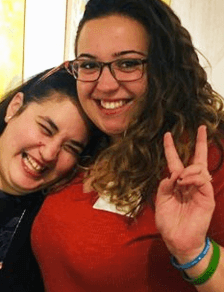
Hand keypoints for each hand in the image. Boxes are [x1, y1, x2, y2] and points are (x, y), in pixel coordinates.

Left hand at [155, 125, 214, 262]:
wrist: (177, 239)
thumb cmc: (168, 221)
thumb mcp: (161, 200)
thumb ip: (165, 185)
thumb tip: (173, 173)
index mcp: (177, 183)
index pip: (175, 162)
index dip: (171, 148)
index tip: (168, 135)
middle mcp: (189, 183)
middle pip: (197, 159)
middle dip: (199, 143)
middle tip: (201, 127)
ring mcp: (200, 190)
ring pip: (199, 169)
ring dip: (189, 169)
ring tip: (180, 179)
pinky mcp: (207, 197)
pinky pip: (203, 181)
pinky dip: (193, 178)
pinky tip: (184, 182)